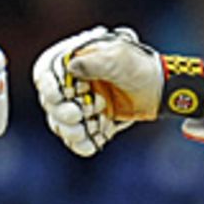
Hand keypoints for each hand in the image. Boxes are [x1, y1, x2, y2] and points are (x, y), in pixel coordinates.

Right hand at [32, 26, 155, 156]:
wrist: (158, 88)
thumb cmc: (139, 66)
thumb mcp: (118, 58)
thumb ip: (95, 62)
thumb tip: (71, 67)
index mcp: (71, 60)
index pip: (45, 72)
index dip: (48, 86)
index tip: (58, 96)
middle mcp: (69, 84)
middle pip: (50, 102)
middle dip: (62, 112)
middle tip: (79, 115)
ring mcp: (77, 105)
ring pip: (60, 123)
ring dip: (70, 130)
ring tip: (83, 131)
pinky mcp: (88, 123)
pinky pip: (77, 138)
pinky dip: (81, 144)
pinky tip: (90, 144)